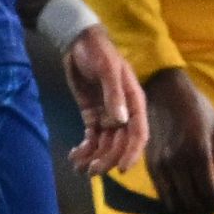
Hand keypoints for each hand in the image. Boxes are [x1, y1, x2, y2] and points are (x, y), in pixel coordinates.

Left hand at [58, 24, 146, 176]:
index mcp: (134, 102)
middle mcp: (124, 112)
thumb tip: (120, 121)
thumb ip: (114, 94)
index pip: (138, 133)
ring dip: (95, 157)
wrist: (78, 42)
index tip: (121, 169)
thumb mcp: (107, 68)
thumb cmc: (98, 51)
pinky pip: (92, 137)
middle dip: (108, 159)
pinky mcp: (92, 115)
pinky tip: (75, 156)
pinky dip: (85, 149)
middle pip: (120, 143)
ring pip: (105, 144)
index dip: (132, 153)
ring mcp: (108, 115)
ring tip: (79, 166)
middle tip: (92, 171)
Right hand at [141, 67, 213, 213]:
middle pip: (192, 200)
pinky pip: (161, 192)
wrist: (164, 91)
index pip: (210, 191)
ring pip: (175, 200)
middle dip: (205, 210)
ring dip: (189, 209)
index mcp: (199, 153)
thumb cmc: (197, 109)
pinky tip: (182, 200)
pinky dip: (173, 201)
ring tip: (200, 208)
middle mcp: (178, 162)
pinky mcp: (149, 163)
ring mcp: (161, 164)